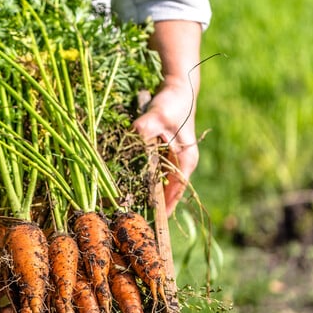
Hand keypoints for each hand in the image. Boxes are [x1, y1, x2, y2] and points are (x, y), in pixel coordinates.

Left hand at [135, 20, 201, 214]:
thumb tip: (136, 132)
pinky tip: (127, 188)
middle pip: (166, 192)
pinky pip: (153, 173)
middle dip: (152, 206)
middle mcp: (181, 164)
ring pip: (159, 184)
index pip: (175, 192)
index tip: (152, 225)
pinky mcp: (163, 154)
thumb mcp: (159, 113)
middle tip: (134, 222)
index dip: (163, 209)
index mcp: (185, 161)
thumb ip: (147, 125)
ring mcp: (173, 160)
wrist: (178, 88)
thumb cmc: (172, 102)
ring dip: (145, 195)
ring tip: (128, 211)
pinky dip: (142, 180)